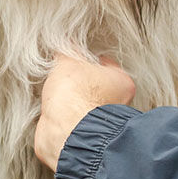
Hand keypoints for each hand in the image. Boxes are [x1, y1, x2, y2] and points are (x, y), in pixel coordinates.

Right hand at [34, 55, 135, 171]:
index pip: (105, 62)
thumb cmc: (74, 97)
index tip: (76, 57)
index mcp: (122, 82)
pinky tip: (55, 110)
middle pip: (96, 85)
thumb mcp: (68, 59)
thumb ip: (68, 49)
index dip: (87, 58)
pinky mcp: (83, 135)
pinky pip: (72, 119)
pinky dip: (64, 115)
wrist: (64, 131)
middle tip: (66, 76)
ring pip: (84, 103)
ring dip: (71, 100)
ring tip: (58, 95)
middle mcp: (118, 104)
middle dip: (80, 81)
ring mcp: (100, 122)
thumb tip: (64, 43)